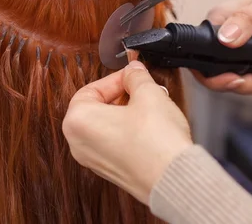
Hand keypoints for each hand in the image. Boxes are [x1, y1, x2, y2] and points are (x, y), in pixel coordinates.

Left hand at [63, 61, 191, 204]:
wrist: (174, 179)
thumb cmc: (157, 143)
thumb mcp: (148, 94)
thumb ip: (137, 77)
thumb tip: (133, 71)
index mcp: (78, 121)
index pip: (92, 88)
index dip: (117, 78)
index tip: (133, 75)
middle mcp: (79, 143)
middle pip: (97, 106)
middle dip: (123, 95)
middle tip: (143, 89)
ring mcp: (93, 160)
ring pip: (106, 125)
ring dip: (127, 112)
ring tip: (150, 106)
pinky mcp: (110, 170)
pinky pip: (113, 142)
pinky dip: (128, 131)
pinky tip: (149, 126)